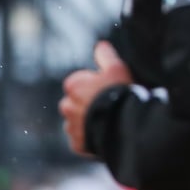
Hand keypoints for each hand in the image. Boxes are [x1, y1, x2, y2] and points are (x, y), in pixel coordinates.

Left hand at [59, 41, 131, 156]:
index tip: (107, 89)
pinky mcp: (77, 144)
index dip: (94, 86)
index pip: (78, 84)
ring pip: (76, 123)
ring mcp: (70, 127)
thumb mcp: (116, 69)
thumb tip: (100, 45)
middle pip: (75, 104)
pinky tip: (104, 134)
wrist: (123, 123)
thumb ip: (106, 56)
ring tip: (107, 121)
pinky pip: (81, 140)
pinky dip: (90, 137)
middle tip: (107, 106)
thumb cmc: (119, 92)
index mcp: (72, 86)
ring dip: (87, 122)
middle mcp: (66, 107)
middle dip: (86, 105)